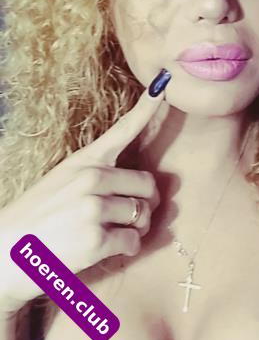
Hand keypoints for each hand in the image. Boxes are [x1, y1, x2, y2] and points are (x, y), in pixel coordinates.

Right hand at [0, 73, 169, 315]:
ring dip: (137, 228)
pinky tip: (108, 249)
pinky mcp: (96, 239)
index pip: (122, 130)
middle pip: (147, 184)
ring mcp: (94, 207)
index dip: (147, 107)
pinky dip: (127, 248)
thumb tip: (136, 184)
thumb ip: (96, 175)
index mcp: (84, 161)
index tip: (163, 86)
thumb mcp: (62, 180)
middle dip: (146, 202)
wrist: (3, 253)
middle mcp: (92, 178)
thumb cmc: (36, 217)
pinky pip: (133, 241)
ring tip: (116, 233)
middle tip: (133, 215)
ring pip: (143, 214)